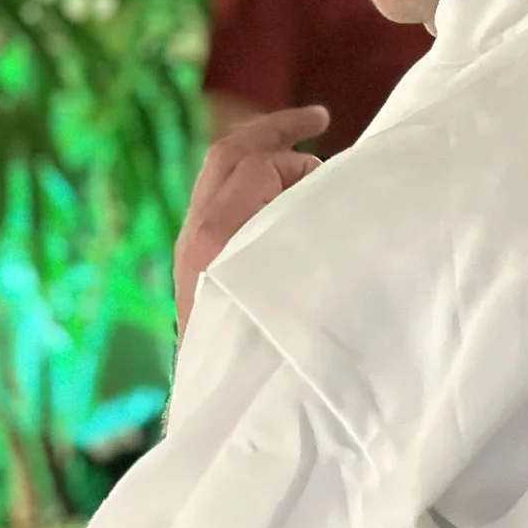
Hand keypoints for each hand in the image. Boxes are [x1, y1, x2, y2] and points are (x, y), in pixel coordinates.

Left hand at [174, 105, 328, 331]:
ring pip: (220, 178)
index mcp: (218, 234)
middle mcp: (195, 234)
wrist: (225, 409)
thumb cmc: (272, 348)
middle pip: (228, 156)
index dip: (299, 154)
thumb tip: (328, 184)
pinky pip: (219, 205)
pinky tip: (285, 204)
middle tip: (318, 118)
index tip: (338, 158)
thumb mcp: (301, 279)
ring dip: (264, 162)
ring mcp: (189, 250)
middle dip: (273, 131)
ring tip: (310, 172)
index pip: (257, 161)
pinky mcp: (193, 267)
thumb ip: (309, 225)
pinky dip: (253, 190)